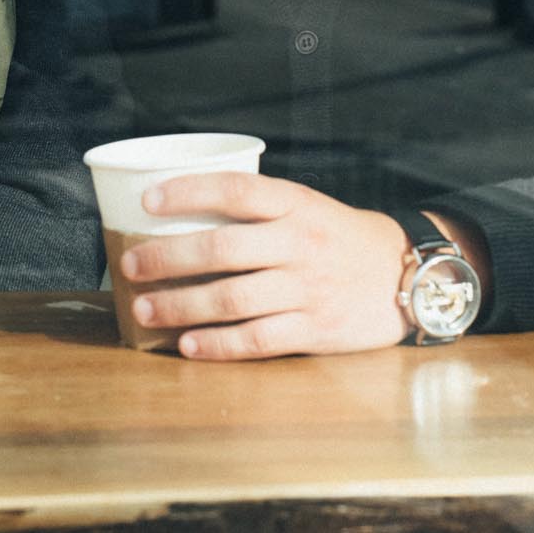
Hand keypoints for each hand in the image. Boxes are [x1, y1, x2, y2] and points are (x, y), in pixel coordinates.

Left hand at [118, 172, 410, 359]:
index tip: (147, 200)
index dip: (188, 191)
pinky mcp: (316, 329)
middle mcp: (301, 243)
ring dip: (180, 305)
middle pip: (222, 249)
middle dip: (166, 258)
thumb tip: (178, 213)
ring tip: (144, 308)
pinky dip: (217, 344)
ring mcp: (308, 288)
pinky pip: (257, 339)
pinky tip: (187, 344)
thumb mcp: (305, 206)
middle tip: (129, 264)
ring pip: (231, 299)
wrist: (405, 275)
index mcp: (296, 204)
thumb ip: (256, 210)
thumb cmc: (337, 237)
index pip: (236, 189)